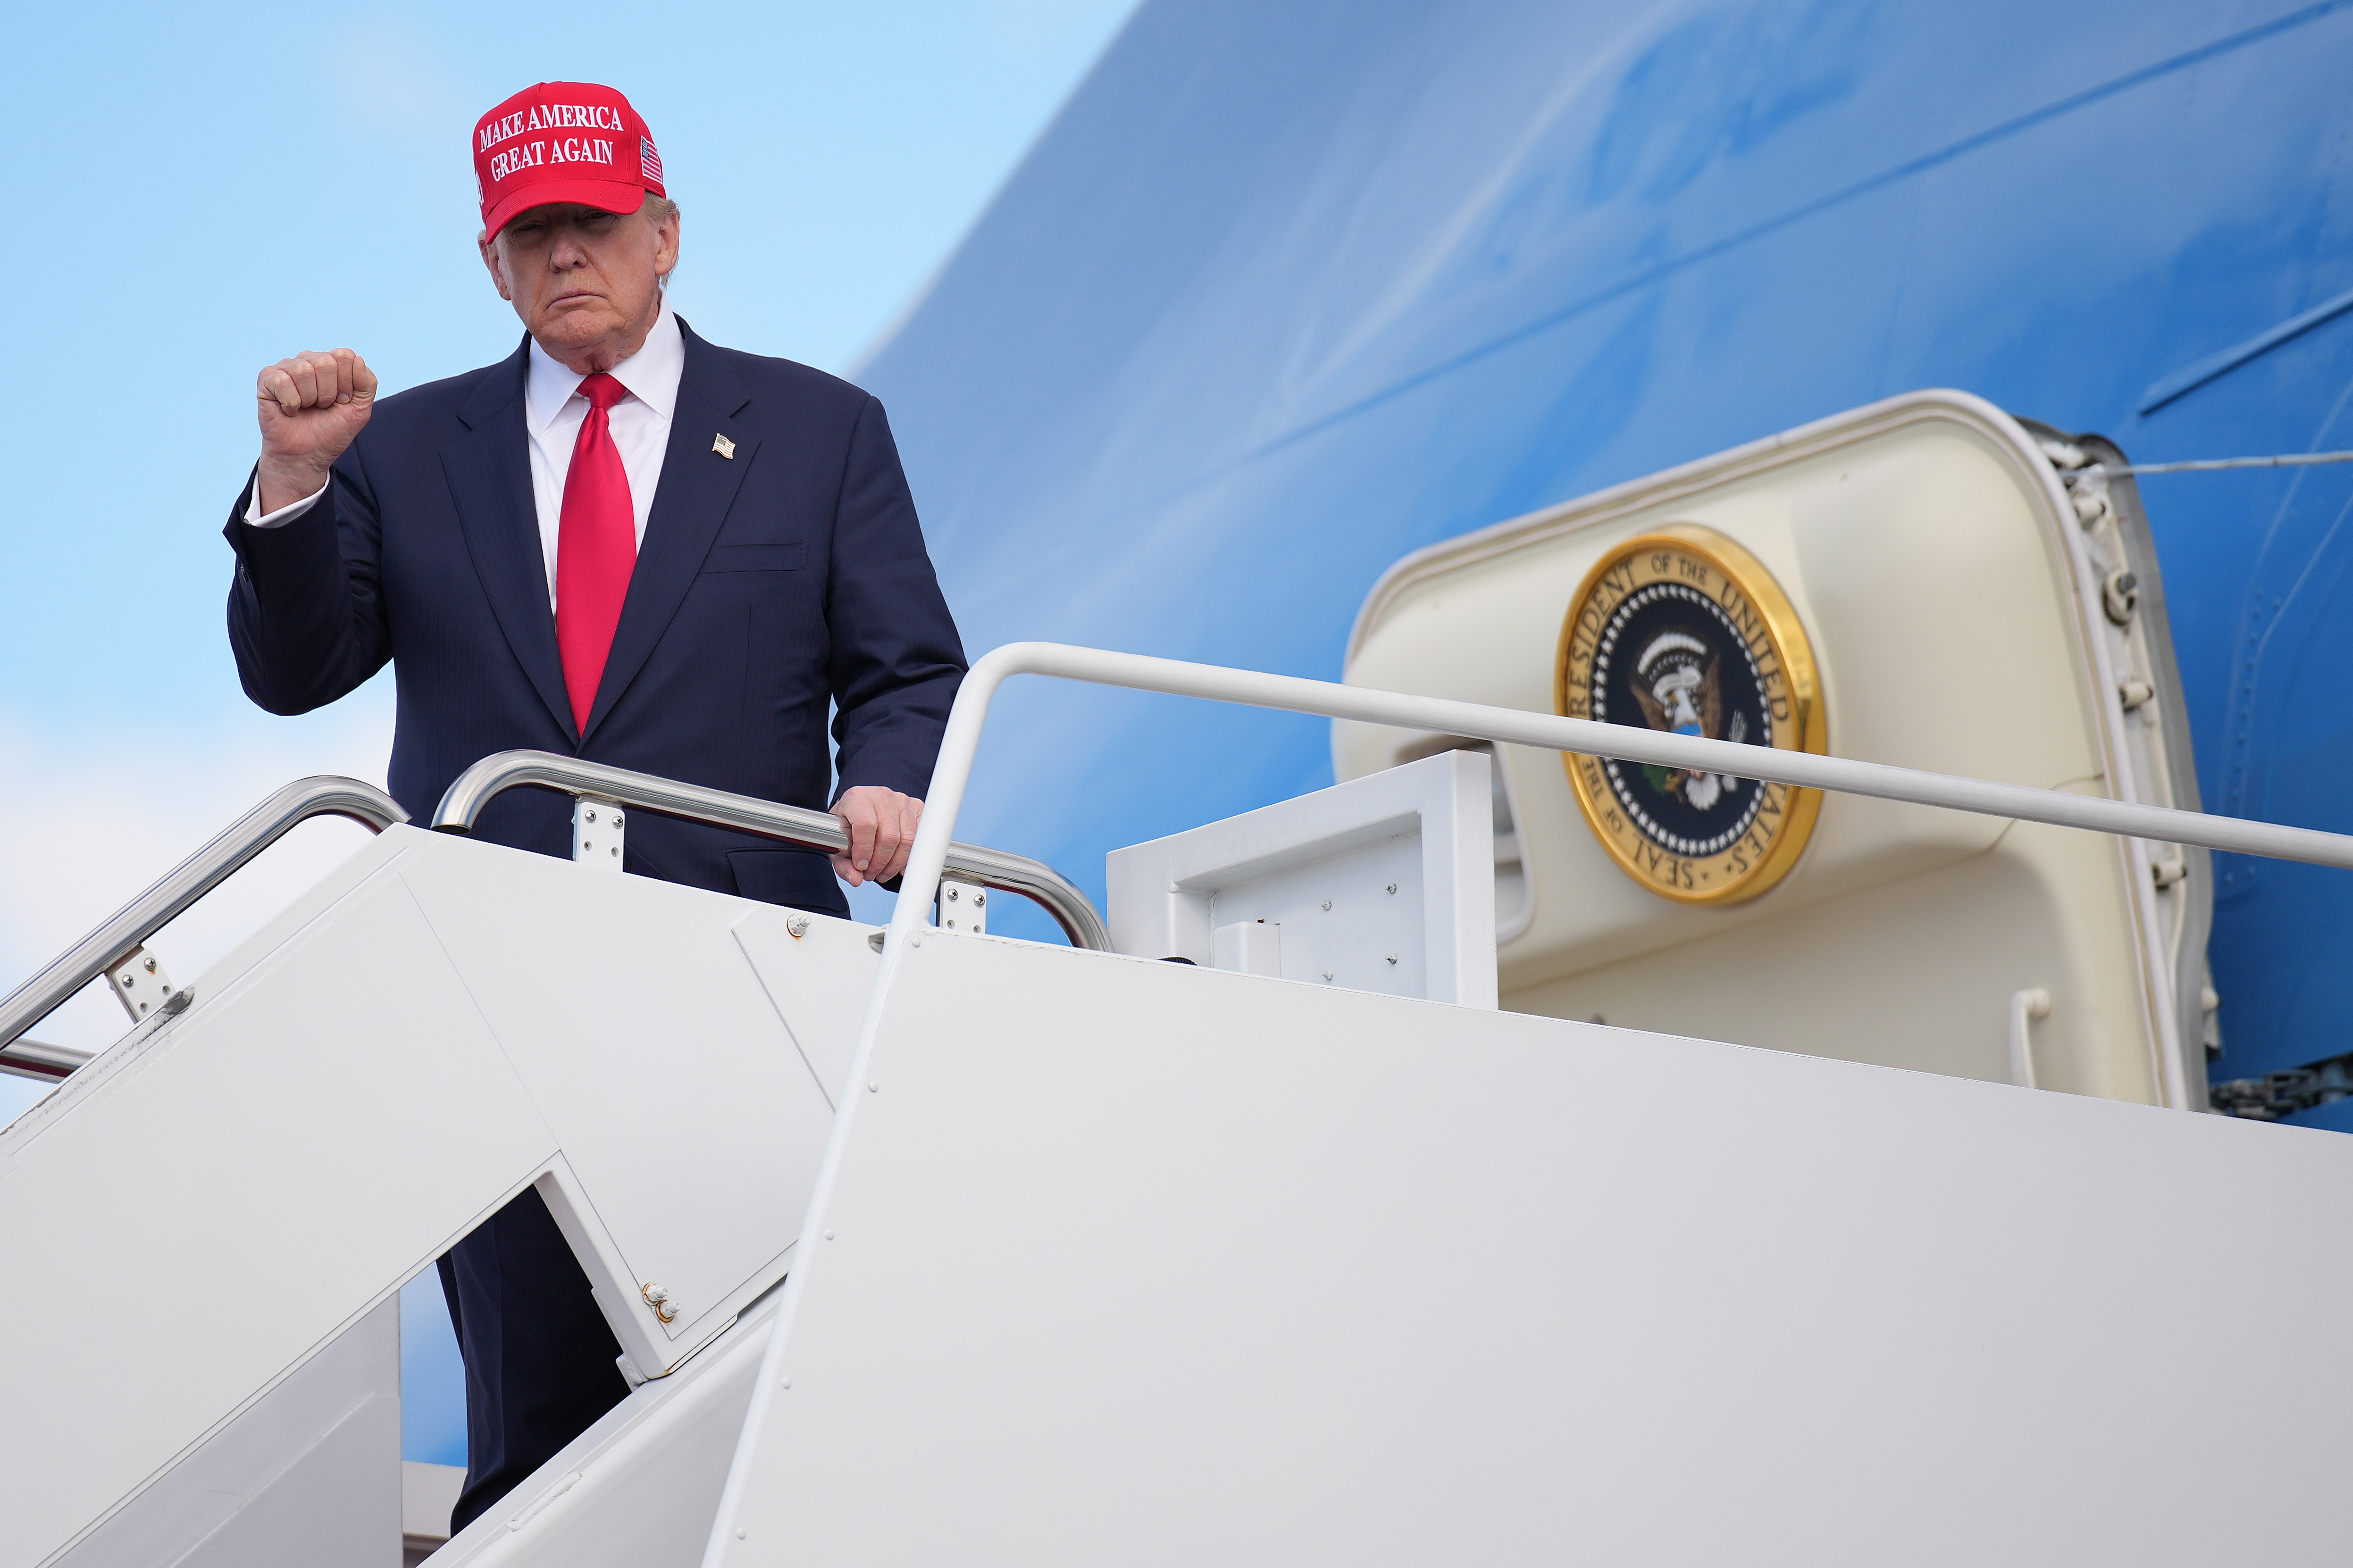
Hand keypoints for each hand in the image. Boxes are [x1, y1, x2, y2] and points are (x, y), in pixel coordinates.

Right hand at [255, 348, 376, 511]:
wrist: (307, 455)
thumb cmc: (331, 431)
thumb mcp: (360, 410)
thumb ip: (367, 383)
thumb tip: (357, 358)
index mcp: (331, 363)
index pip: (344, 355)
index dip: (347, 384)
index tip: (341, 401)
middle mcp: (308, 361)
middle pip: (325, 362)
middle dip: (328, 393)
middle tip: (322, 407)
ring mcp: (286, 368)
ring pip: (303, 370)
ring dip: (309, 398)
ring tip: (306, 408)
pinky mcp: (267, 379)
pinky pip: (282, 381)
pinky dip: (290, 403)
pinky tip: (289, 410)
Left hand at [831, 785, 922, 887]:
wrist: (863, 810)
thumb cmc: (850, 825)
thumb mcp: (838, 843)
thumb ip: (842, 863)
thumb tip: (855, 879)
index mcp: (857, 798)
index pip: (866, 825)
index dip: (864, 850)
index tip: (861, 866)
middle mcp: (881, 796)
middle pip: (889, 836)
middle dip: (880, 862)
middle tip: (871, 874)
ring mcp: (902, 801)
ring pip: (907, 840)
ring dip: (895, 863)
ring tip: (883, 872)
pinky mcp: (917, 808)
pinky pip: (920, 838)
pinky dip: (910, 858)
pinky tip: (899, 866)